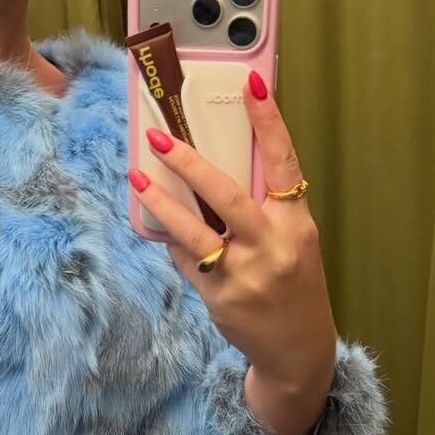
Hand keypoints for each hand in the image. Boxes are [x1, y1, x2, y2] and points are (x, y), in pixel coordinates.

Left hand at [127, 70, 335, 392]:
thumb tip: (211, 172)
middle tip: (159, 137)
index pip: (284, 163)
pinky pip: (186, 259)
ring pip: (193, 230)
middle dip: (189, 162)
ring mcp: (243, 273)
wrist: (298, 350)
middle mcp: (272, 246)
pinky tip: (160, 226)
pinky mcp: (218, 297)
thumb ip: (262, 209)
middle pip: (226, 194)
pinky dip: (173, 240)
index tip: (251, 85)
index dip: (269, 122)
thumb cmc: (292, 283)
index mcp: (296, 224)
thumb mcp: (293, 242)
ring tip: (137, 176)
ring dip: (161, 201)